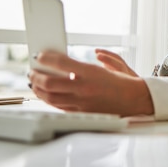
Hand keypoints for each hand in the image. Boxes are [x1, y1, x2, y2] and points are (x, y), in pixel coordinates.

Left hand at [28, 51, 153, 115]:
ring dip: (38, 90)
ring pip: (51, 98)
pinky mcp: (82, 112)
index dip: (45, 58)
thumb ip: (99, 58)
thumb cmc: (124, 82)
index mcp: (90, 72)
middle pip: (49, 83)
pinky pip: (59, 106)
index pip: (60, 63)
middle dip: (36, 76)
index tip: (39, 55)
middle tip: (31, 71)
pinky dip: (49, 100)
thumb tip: (90, 54)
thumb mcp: (112, 65)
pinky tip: (46, 95)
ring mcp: (81, 102)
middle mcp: (84, 88)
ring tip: (34, 83)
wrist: (135, 100)